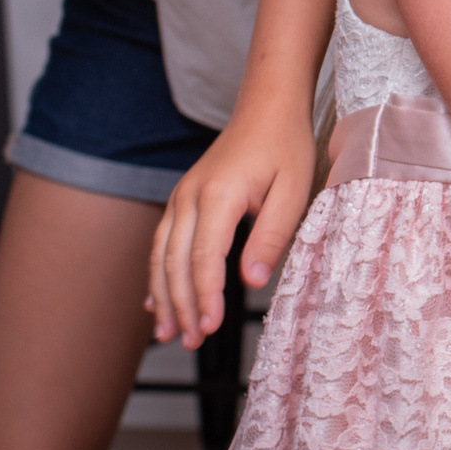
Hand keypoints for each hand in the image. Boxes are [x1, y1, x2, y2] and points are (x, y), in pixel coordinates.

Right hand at [147, 101, 317, 348]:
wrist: (267, 107)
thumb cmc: (285, 146)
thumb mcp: (294, 189)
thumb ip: (272, 235)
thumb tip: (252, 281)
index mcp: (219, 195)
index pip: (204, 257)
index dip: (204, 296)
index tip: (209, 328)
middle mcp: (190, 196)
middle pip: (175, 261)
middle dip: (181, 305)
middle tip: (191, 342)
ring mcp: (181, 197)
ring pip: (161, 255)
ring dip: (164, 297)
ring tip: (170, 335)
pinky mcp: (181, 199)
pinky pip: (161, 242)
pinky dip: (156, 275)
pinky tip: (156, 304)